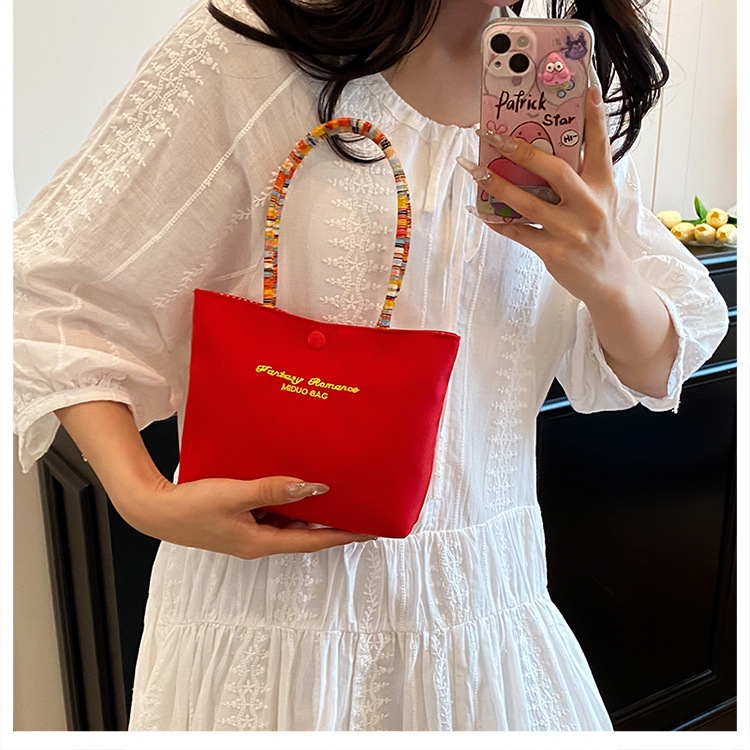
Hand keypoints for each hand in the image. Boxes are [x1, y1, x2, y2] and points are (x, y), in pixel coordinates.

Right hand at [117, 472, 376, 558]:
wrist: (155, 511)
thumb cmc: (193, 506)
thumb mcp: (236, 495)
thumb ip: (275, 490)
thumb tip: (313, 487)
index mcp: (261, 542)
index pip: (312, 541)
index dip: (343, 535)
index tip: (369, 530)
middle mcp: (258, 543)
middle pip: (304, 535)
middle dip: (332, 525)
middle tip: (359, 511)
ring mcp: (248, 534)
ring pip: (288, 525)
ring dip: (310, 515)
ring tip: (336, 498)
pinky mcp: (239, 524)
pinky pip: (272, 517)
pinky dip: (289, 507)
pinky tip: (296, 491)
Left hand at [459, 85, 634, 304]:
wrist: (607, 280)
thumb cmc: (597, 233)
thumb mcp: (601, 200)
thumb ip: (581, 176)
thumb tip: (546, 150)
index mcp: (603, 186)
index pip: (600, 145)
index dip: (595, 116)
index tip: (586, 87)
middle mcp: (590, 206)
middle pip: (555, 170)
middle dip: (521, 151)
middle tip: (493, 135)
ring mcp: (571, 231)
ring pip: (528, 203)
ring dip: (497, 184)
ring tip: (474, 169)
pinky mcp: (554, 252)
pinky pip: (518, 232)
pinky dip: (497, 221)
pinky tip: (479, 211)